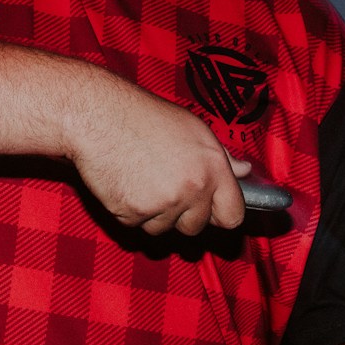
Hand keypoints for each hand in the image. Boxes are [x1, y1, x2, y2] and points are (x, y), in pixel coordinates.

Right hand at [63, 80, 248, 234]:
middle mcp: (192, 188)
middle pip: (196, 227)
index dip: (221, 215)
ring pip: (163, 229)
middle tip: (164, 186)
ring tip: (142, 178)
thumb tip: (244, 171)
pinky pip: (136, 225)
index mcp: (212, 166)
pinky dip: (130, 210)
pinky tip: (125, 182)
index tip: (212, 212)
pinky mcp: (133, 213)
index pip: (233, 215)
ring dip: (153, 213)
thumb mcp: (191, 128)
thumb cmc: (144, 117)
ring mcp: (163, 203)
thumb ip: (220, 156)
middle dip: (182, 215)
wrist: (99, 116)